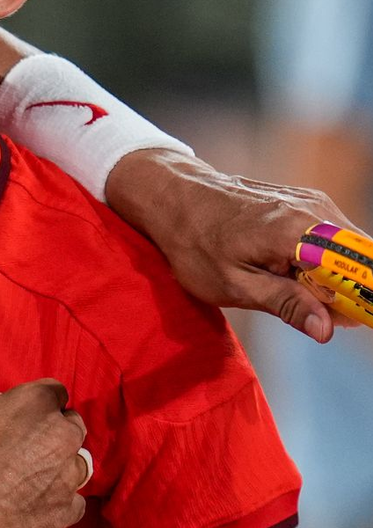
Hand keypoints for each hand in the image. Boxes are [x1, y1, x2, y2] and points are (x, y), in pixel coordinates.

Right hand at [0, 380, 86, 527]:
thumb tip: (2, 406)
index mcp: (35, 403)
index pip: (55, 392)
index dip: (39, 403)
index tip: (26, 417)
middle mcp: (60, 434)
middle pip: (72, 426)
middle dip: (54, 433)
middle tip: (27, 448)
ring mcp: (67, 475)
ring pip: (78, 464)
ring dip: (60, 467)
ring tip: (31, 480)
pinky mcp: (65, 511)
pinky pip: (74, 502)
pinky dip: (58, 501)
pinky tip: (34, 504)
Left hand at [105, 148, 360, 343]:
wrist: (173, 198)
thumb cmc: (195, 244)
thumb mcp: (234, 285)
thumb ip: (285, 304)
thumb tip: (327, 329)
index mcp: (298, 231)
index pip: (359, 269)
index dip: (360, 299)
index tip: (350, 321)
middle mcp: (313, 209)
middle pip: (358, 259)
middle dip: (346, 291)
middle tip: (314, 313)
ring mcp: (311, 201)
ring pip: (346, 249)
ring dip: (331, 277)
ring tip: (290, 288)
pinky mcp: (305, 201)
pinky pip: (330, 237)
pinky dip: (320, 260)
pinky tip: (289, 272)